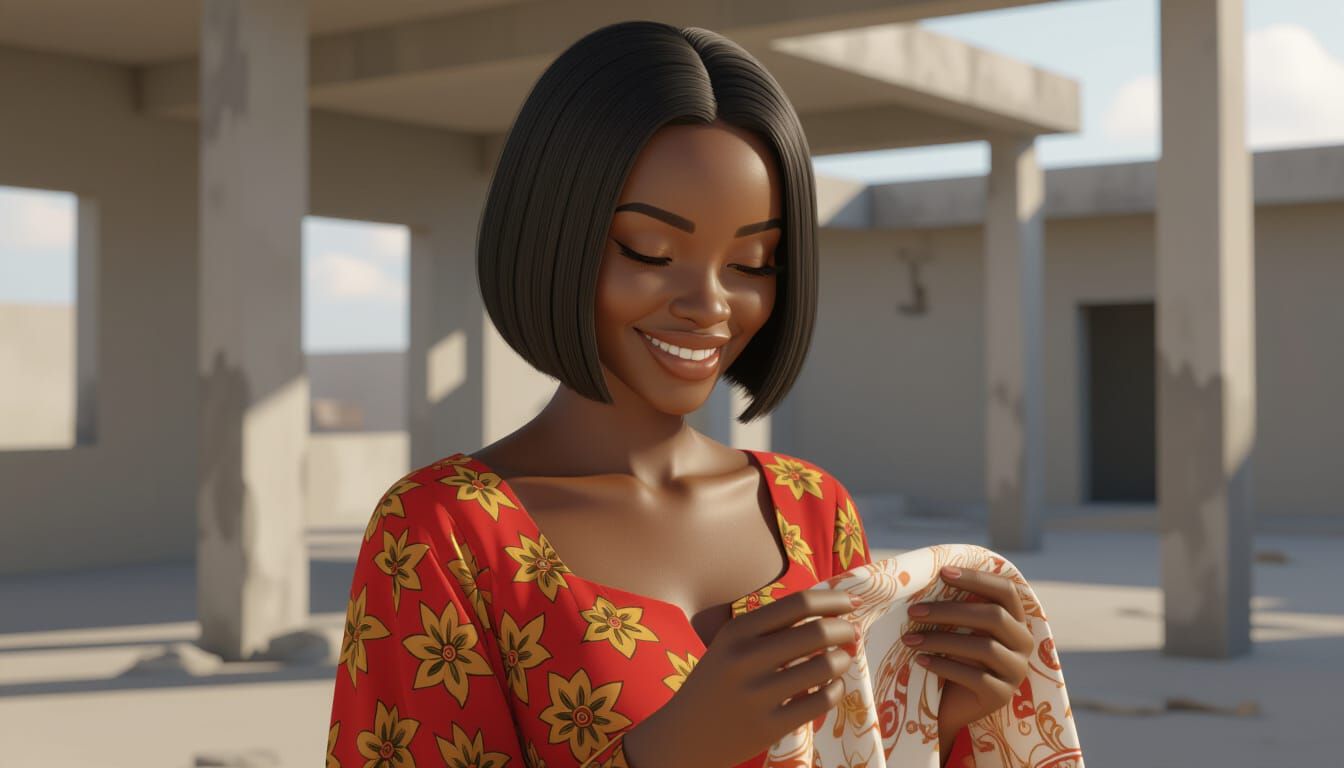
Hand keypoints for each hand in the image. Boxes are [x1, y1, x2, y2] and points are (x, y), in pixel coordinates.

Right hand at [622, 589, 862, 767]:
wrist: (683, 735)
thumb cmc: (717, 682)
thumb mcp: (731, 645)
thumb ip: (772, 628)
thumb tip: (833, 614)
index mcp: (737, 631)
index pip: (799, 604)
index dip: (834, 600)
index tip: (853, 601)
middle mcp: (745, 658)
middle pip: (818, 632)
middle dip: (845, 629)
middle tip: (851, 633)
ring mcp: (757, 694)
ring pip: (825, 667)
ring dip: (843, 660)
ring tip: (842, 660)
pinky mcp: (770, 726)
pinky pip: (822, 701)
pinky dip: (837, 689)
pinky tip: (833, 686)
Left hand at [904, 565, 1032, 752]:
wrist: (953, 705)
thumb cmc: (954, 657)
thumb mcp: (957, 629)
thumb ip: (955, 606)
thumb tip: (923, 576)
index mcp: (1015, 620)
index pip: (1006, 590)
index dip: (977, 578)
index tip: (943, 572)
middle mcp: (1023, 643)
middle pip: (993, 617)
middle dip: (949, 611)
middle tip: (913, 611)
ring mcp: (1016, 671)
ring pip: (984, 647)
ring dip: (941, 640)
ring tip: (908, 639)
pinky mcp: (1001, 695)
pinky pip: (975, 677)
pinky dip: (944, 666)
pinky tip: (920, 661)